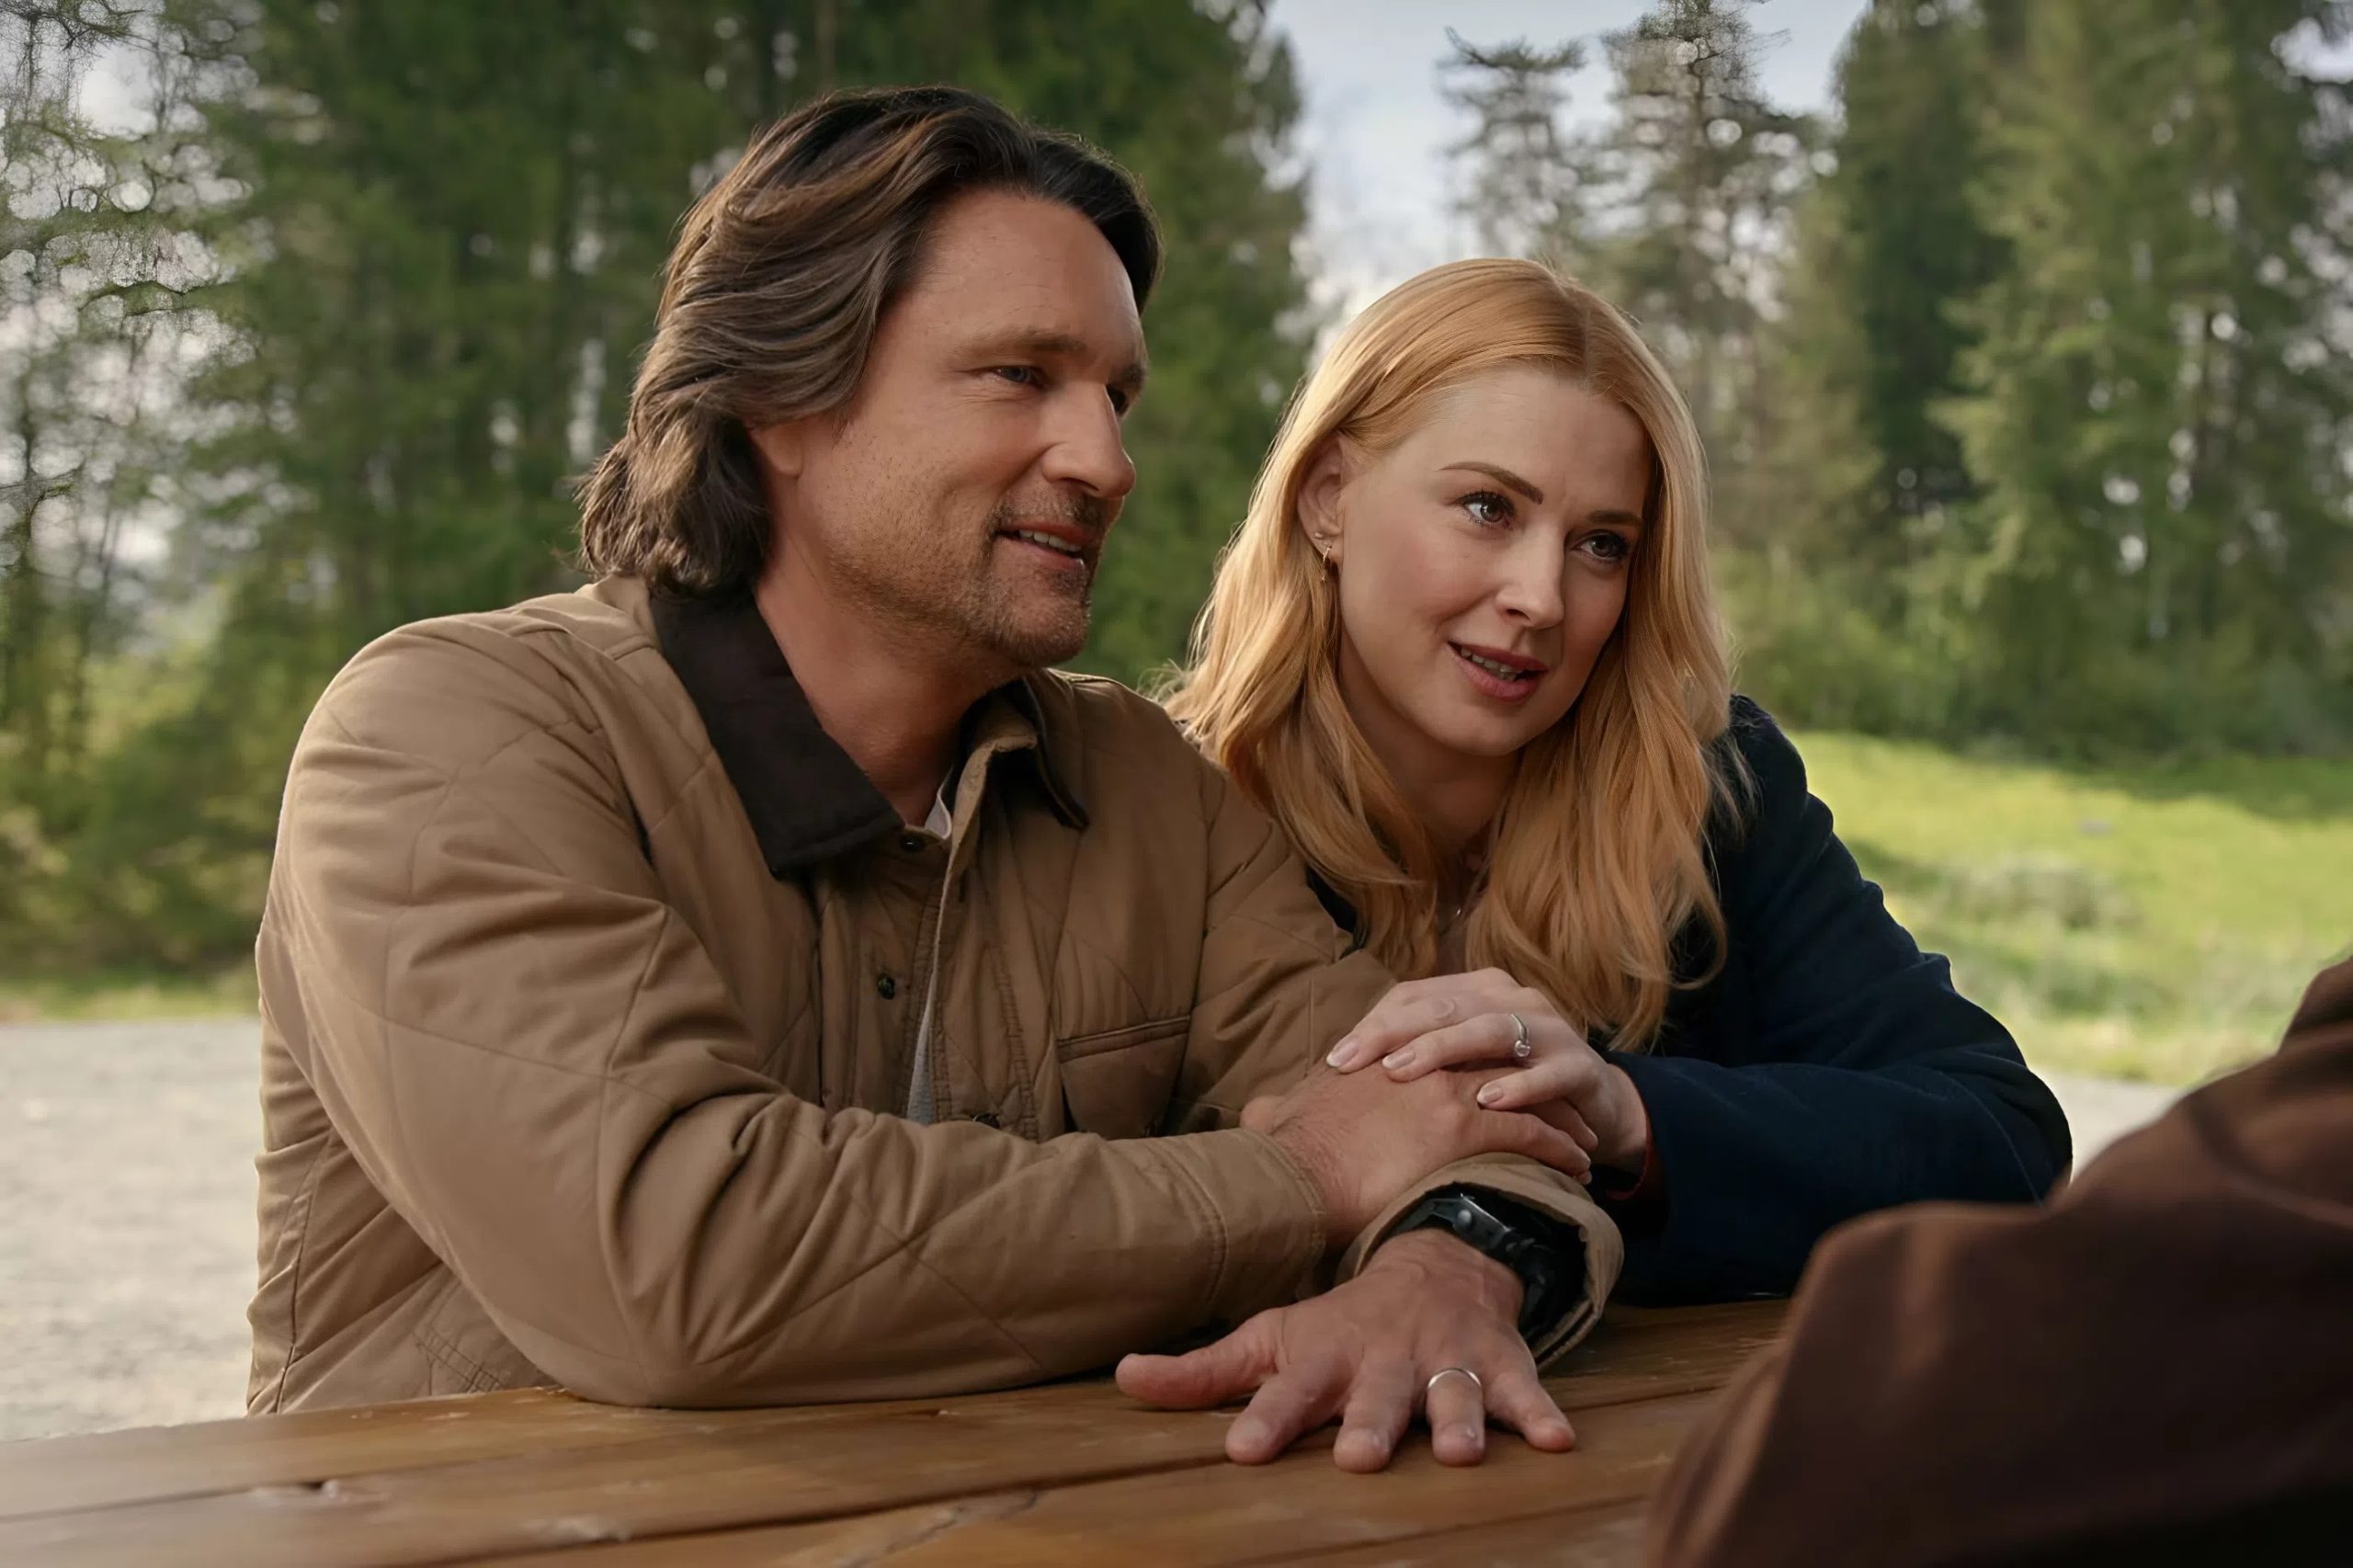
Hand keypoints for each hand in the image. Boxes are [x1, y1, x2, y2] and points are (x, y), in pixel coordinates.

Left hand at [1116, 1228, 1577, 1469]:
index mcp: (1324, 1357)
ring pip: (1452, 1394)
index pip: (1287, 1390)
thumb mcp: (1272, 1338)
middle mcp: (1384, 1360)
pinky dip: (1542, 1412)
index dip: (1266, 1418)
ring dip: (1458, 1420)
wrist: (1436, 1262)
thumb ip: (1202, 1373)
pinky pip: (1525, 1390)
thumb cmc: (1340, 1323)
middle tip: (1361, 1457)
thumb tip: (1120, 1378)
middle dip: (1371, 1425)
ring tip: (1463, 1453)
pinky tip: (1559, 1440)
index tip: (1243, 1448)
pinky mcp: (1498, 1363)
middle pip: (1376, 1398)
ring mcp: (1444, 1361)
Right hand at [1247, 1053, 1591, 1250]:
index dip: (1486, 1061)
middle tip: (1563, 1102)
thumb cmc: (1284, 1154)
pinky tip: (1578, 1165)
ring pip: (1524, 1091)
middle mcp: (1424, 1058)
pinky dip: (1560, 1147)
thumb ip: (1279, 1107)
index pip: (1455, 1043)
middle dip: (1536, 1079)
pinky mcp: (1466, 1124)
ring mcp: (1448, 1087)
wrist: (1293, 1176)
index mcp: (1389, 1052)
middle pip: (1499, 1057)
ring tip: (1583, 1142)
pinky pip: (1531, 1130)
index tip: (1508, 1080)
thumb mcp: (1282, 1117)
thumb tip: (1254, 1113)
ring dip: (1560, 1116)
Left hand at [1325, 970, 1649, 1170]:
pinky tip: (1486, 1102)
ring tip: (1403, 1073)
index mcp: (1478, 990)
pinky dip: (1518, 1085)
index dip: (1375, 1024)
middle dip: (1393, 1035)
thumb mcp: (1462, 1066)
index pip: (1417, 996)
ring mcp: (1551, 1028)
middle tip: (1352, 1063)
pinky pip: (1549, 1073)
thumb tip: (1343, 1069)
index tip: (1337, 1058)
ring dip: (1444, 1050)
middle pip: (1445, 1008)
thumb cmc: (1510, 1084)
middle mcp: (1513, 998)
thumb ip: (1416, 1057)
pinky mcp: (1581, 1066)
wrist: (1593, 1109)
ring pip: (1491, 1030)